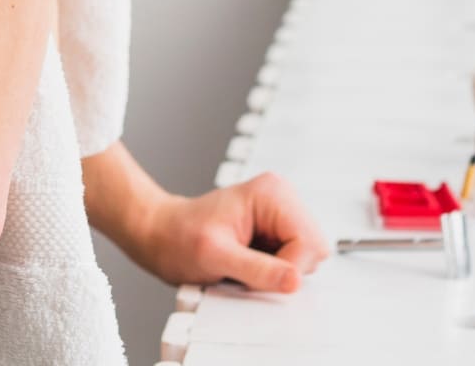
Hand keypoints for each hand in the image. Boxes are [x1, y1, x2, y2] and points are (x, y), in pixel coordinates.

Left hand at [131, 171, 330, 293]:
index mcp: (272, 194)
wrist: (161, 236)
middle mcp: (281, 200)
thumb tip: (294, 281)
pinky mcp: (275, 233)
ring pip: (305, 259)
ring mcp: (280, 216)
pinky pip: (291, 263)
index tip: (257, 277)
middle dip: (285, 270)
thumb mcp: (215, 256)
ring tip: (244, 265)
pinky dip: (272, 272)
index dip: (289, 269)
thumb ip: (258, 270)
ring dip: (278, 272)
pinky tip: (247, 265)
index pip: (309, 243)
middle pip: (313, 250)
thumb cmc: (179, 237)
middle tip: (247, 270)